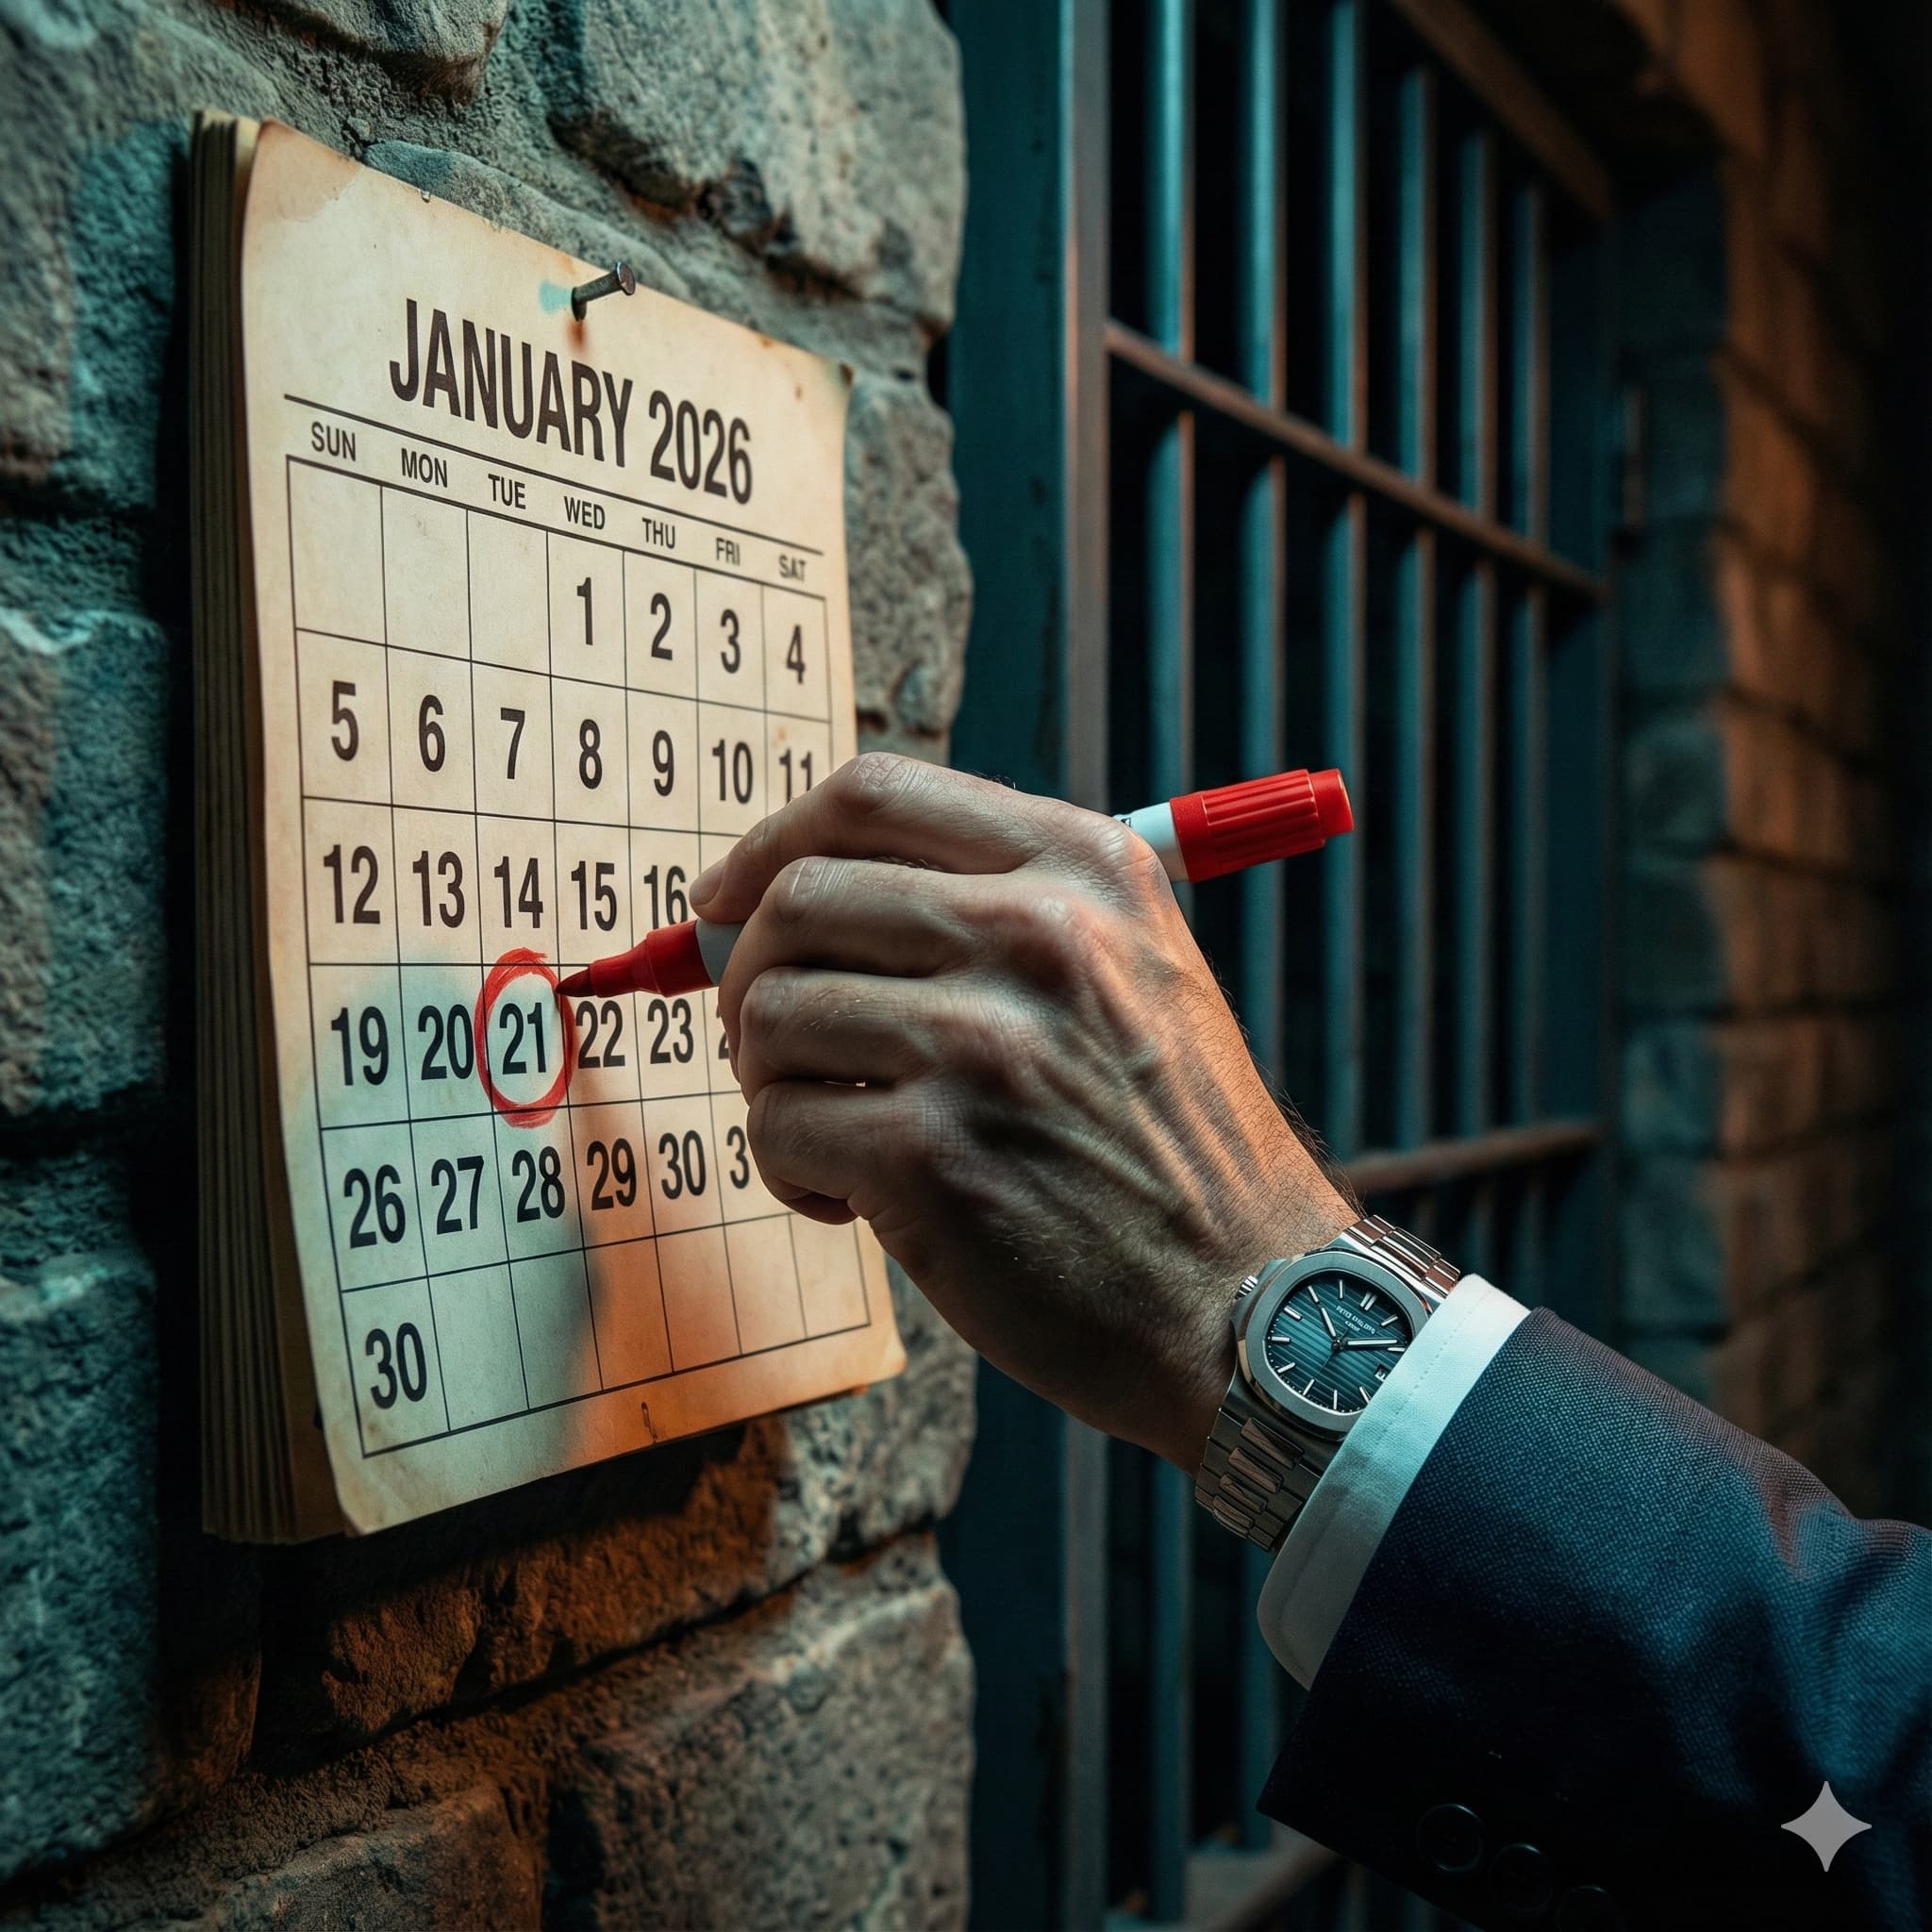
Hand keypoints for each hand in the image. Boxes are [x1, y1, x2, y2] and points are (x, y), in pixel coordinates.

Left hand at [692, 754, 1353, 1472]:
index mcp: (1084, 867)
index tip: (731, 900)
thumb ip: (987, 907)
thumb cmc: (1166, 1143)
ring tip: (837, 1128)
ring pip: (770, 1015)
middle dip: (751, 974)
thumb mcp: (1131, 971)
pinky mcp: (934, 1157)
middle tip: (777, 1042)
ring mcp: (983, 1045)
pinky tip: (854, 1197)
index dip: (772, 844)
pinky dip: (790, 1168)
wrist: (1248, 1300)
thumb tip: (776, 895)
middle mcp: (1038, 935)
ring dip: (771, 1081)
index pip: (873, 795)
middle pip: (798, 899)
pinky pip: (777, 1126)